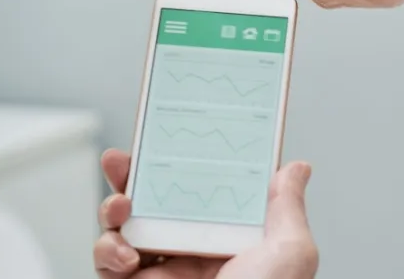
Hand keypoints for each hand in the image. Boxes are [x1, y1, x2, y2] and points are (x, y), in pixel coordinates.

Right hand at [93, 149, 317, 278]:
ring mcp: (161, 272)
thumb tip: (297, 167)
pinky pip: (107, 265)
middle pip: (150, 202)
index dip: (178, 162)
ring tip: (120, 209)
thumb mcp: (290, 250)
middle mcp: (191, 250)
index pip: (198, 188)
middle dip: (128, 177)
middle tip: (118, 160)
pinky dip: (106, 254)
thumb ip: (287, 206)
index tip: (164, 137)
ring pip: (121, 229)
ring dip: (111, 210)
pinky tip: (126, 256)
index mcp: (228, 235)